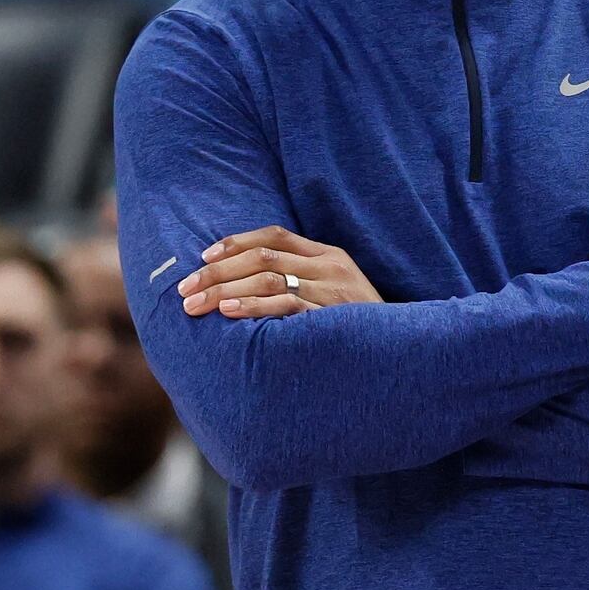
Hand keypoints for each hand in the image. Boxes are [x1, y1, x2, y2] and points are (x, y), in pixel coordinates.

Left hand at [177, 225, 383, 319]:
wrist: (403, 353)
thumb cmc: (357, 329)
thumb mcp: (334, 294)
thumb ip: (300, 282)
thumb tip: (244, 285)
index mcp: (329, 255)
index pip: (275, 235)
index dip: (236, 243)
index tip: (204, 258)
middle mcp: (331, 266)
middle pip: (263, 257)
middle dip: (217, 272)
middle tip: (185, 289)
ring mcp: (333, 290)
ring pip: (268, 278)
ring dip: (225, 290)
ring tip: (196, 305)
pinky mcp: (333, 317)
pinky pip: (286, 305)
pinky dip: (253, 307)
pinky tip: (228, 313)